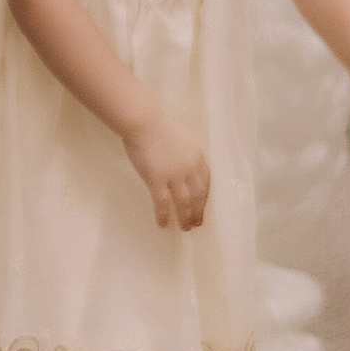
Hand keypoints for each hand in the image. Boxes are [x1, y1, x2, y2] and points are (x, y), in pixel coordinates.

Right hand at [123, 109, 209, 232]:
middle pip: (198, 195)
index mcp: (197, 156)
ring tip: (184, 228)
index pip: (206, 182)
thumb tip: (183, 169)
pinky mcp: (157, 180)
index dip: (204, 197)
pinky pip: (163, 203)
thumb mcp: (181, 139)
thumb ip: (186, 155)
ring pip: (184, 202)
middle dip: (198, 211)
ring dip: (185, 217)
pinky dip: (163, 215)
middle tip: (196, 223)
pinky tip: (163, 224)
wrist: (143, 122)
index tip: (202, 207)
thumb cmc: (158, 126)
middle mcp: (189, 168)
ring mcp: (174, 175)